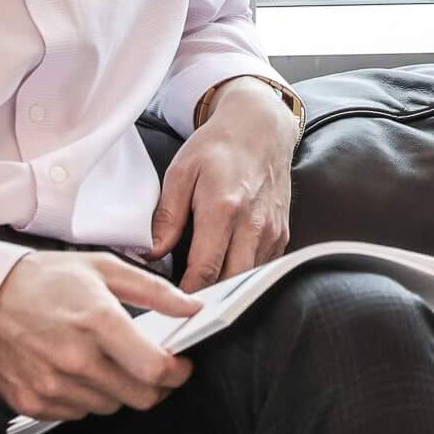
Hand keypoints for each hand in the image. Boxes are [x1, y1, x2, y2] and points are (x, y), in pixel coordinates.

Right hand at [0, 251, 200, 421]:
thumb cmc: (45, 279)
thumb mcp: (104, 269)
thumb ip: (155, 291)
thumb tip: (193, 307)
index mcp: (98, 322)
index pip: (154, 369)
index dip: (177, 373)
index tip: (181, 367)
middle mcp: (75, 359)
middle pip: (139, 397)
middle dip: (154, 385)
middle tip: (150, 367)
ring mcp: (51, 385)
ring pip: (110, 407)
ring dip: (118, 390)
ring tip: (104, 361)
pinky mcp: (31, 401)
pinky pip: (77, 413)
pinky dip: (85, 397)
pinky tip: (76, 371)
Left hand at [150, 76, 299, 291]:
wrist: (261, 128)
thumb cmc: (218, 147)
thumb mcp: (181, 173)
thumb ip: (167, 217)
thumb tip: (152, 254)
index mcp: (224, 209)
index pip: (205, 270)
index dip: (186, 293)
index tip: (169, 303)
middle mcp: (253, 224)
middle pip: (230, 282)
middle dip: (207, 298)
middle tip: (182, 305)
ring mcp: (271, 231)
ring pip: (249, 279)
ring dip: (226, 288)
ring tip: (202, 291)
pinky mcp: (281, 234)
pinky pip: (261, 267)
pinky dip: (243, 274)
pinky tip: (224, 269)